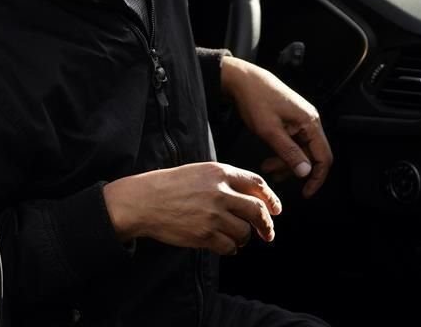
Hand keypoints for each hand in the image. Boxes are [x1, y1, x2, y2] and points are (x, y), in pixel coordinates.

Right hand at [103, 162, 281, 255]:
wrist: (144, 201)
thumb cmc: (169, 185)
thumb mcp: (199, 171)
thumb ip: (225, 180)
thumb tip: (252, 197)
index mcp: (219, 173)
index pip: (257, 185)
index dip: (271, 199)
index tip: (276, 210)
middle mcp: (219, 192)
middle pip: (257, 211)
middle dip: (267, 225)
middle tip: (268, 233)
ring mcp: (212, 215)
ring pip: (244, 232)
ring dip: (244, 238)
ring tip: (235, 238)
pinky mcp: (204, 234)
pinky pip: (229, 246)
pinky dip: (231, 248)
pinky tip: (224, 245)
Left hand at [220, 56, 331, 197]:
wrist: (243, 80)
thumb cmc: (255, 99)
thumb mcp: (269, 130)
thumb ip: (289, 152)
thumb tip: (305, 172)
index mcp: (310, 122)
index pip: (324, 157)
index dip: (317, 178)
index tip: (306, 192)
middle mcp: (309, 121)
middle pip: (311, 155)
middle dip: (293, 169)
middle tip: (273, 174)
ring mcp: (300, 120)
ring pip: (300, 150)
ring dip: (285, 162)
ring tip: (266, 166)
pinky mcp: (291, 120)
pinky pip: (293, 142)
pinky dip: (282, 152)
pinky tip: (269, 157)